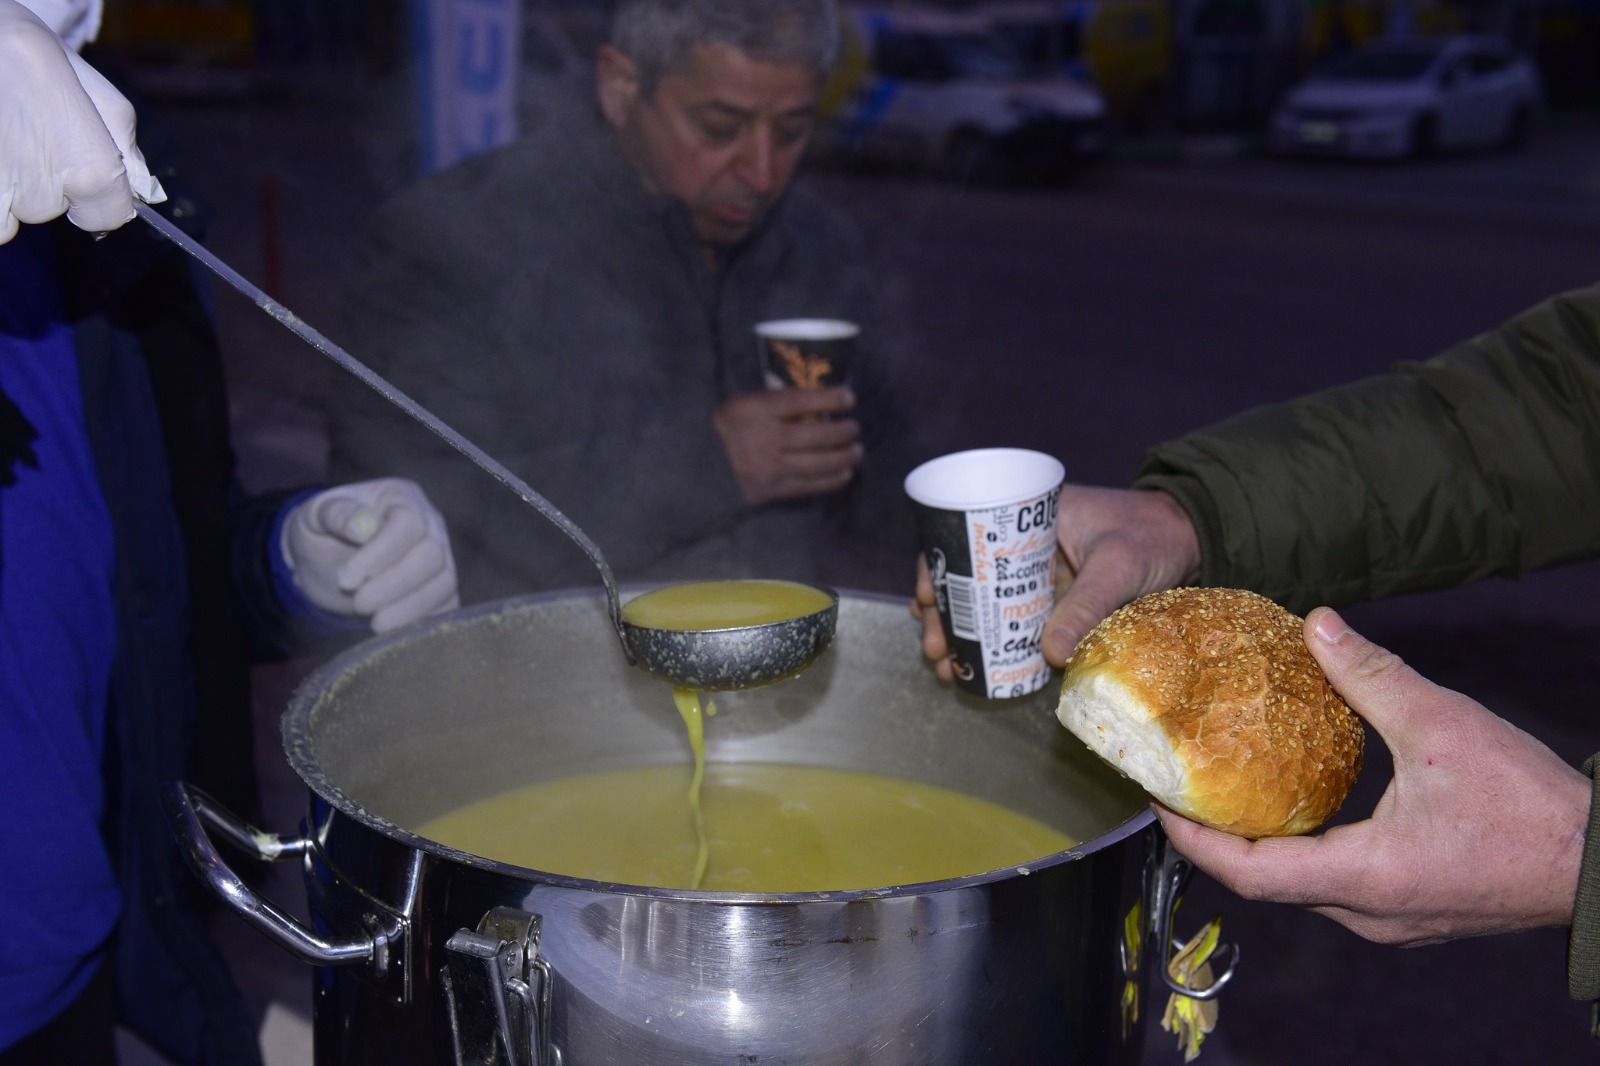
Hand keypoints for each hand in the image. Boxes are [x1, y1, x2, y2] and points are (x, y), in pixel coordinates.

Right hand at [0, 0, 164, 242]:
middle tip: (33, 133)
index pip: (109, 217)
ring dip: (15, 186)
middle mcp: (46, 194)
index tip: (83, 170)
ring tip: (8, 138)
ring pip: (19, 213)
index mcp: (90, 172)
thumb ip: (124, 144)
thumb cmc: (27, 54)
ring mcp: (1, 197)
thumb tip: (142, 188)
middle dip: (51, 181)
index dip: (101, 197)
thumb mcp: (94, 89)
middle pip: (57, 210)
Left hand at [281, 478, 459, 633]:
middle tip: (360, 604)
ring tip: (375, 624)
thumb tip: (362, 526)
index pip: (408, 524)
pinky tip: (392, 629)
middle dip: (395, 584)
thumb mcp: (316, 516)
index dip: (380, 555)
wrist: (327, 560)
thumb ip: (336, 515)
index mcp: (400, 498)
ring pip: (444, 582)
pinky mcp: (440, 587)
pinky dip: (423, 620)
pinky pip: (447, 605)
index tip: (346, 579)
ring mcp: (441, 556)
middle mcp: (430, 524)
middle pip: (432, 554)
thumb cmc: (322, 532)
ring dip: (411, 607)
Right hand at [712, 387, 863, 505]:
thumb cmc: (731, 429)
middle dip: (842, 431)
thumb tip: (825, 402)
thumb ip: (780, 402)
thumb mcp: (747, 404)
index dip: (828, 399)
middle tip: (856, 428)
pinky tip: (846, 472)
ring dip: (843, 457)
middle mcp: (762, 439)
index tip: (850, 398)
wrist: (701, 467)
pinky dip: (832, 480)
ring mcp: (767, 468)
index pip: (798, 401)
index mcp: (754, 410)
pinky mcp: (771, 491)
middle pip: (813, 435)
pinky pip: (809, 486)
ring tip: (857, 451)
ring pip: (816, 463)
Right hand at [912, 486, 1200, 677]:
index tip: (924, 598)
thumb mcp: (1118, 565)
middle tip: (935, 650)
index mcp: (1028, 517)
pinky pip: (1016, 623)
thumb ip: (1087, 605)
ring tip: (948, 669)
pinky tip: (980, 672)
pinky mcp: (1056, 602)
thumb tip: (1049, 654)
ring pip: (987, 605)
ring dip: (964, 636)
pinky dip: (996, 646)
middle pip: (968, 578)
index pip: (965, 535)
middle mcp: (1023, 545)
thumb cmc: (1153, 536)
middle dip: (944, 615)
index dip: (937, 567)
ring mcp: (1038, 575)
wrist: (1193, 541)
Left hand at [1156, 607, 1590, 945]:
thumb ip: (1372, 675)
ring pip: (1299, 888)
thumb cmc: (1533, 806)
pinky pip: (1332, 886)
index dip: (1192, 840)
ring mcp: (1390, 921)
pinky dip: (1299, 848)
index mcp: (1366, 878)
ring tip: (1219, 789)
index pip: (1250, 874)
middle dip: (1214, 838)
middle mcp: (1368, 914)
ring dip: (1257, 844)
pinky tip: (1292, 804)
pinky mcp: (1410, 912)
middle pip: (1264, 884)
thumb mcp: (1445, 726)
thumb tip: (1316, 624)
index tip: (1154, 800)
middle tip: (1176, 785)